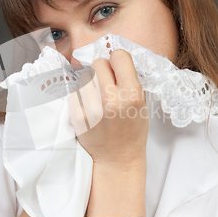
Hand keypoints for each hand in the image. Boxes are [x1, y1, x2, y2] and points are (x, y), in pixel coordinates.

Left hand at [69, 49, 148, 168]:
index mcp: (132, 94)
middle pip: (98, 63)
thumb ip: (129, 80)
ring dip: (91, 84)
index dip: (117, 61)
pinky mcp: (77, 116)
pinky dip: (81, 99)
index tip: (117, 68)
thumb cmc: (132, 132)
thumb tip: (115, 58)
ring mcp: (92, 108)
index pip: (119, 56)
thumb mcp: (141, 104)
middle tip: (106, 83)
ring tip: (99, 100)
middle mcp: (111, 99)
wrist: (117, 160)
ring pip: (85, 77)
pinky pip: (75, 93)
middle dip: (103, 70)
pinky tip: (90, 110)